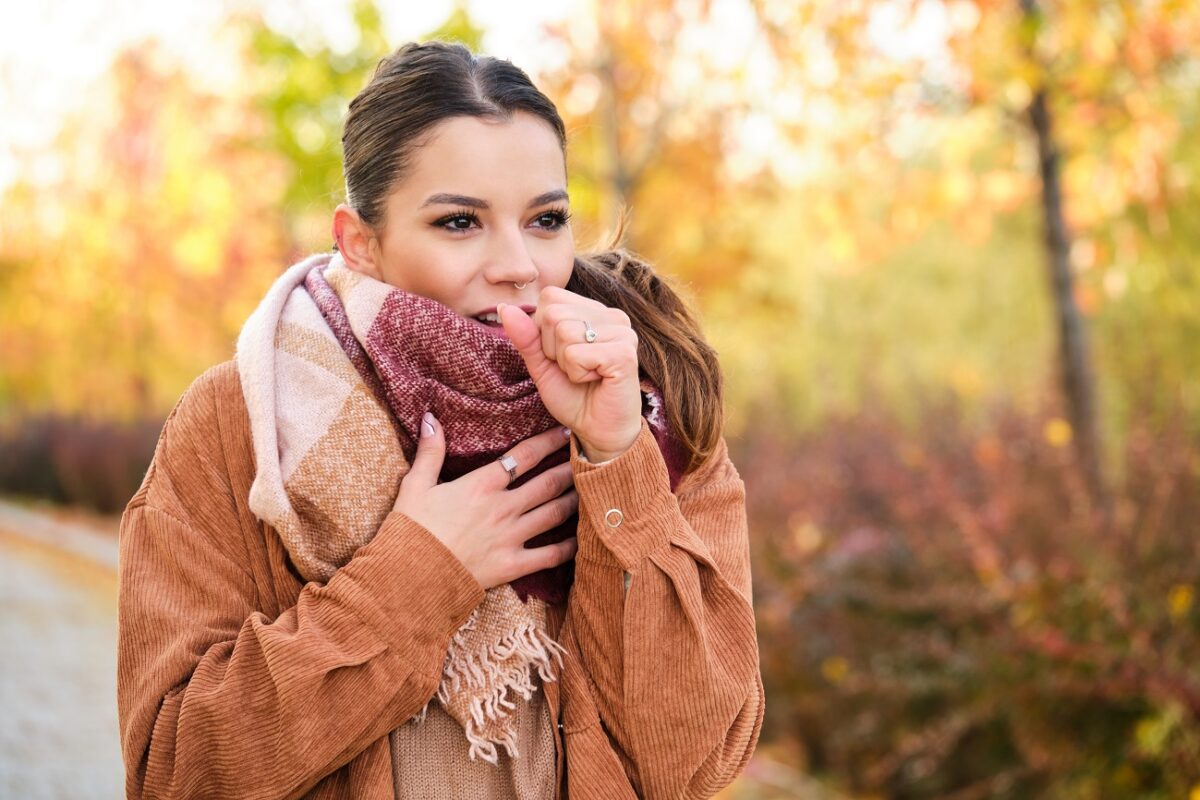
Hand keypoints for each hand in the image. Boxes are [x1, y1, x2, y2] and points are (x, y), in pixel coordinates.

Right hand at [390, 413, 578, 590]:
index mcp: (481, 485)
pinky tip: (582, 538)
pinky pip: (551, 556)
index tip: (565, 432)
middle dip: (571, 468)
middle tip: (591, 458)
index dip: (547, 441)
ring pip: (554, 513)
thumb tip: (429, 417)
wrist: (410, 577)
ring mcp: (511, 537)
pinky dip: (570, 546)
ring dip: (574, 500)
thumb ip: (430, 451)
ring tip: (590, 491)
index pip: (523, 456)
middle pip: (547, 483)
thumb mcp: (415, 485)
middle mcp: (503, 507)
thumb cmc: (411, 530)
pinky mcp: (513, 565)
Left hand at [498, 287, 641, 462]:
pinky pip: (576, 354)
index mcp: (595, 311)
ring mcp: (622, 332)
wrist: (598, 431)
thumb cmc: (574, 396)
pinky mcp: (624, 353)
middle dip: (553, 349)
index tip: (564, 356)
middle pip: (553, 314)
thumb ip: (526, 336)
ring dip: (565, 363)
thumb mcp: (542, 364)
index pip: (550, 297)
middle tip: (576, 369)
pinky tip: (596, 380)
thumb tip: (503, 308)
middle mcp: (613, 316)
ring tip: (586, 375)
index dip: (543, 331)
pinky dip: (577, 374)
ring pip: (563, 332)